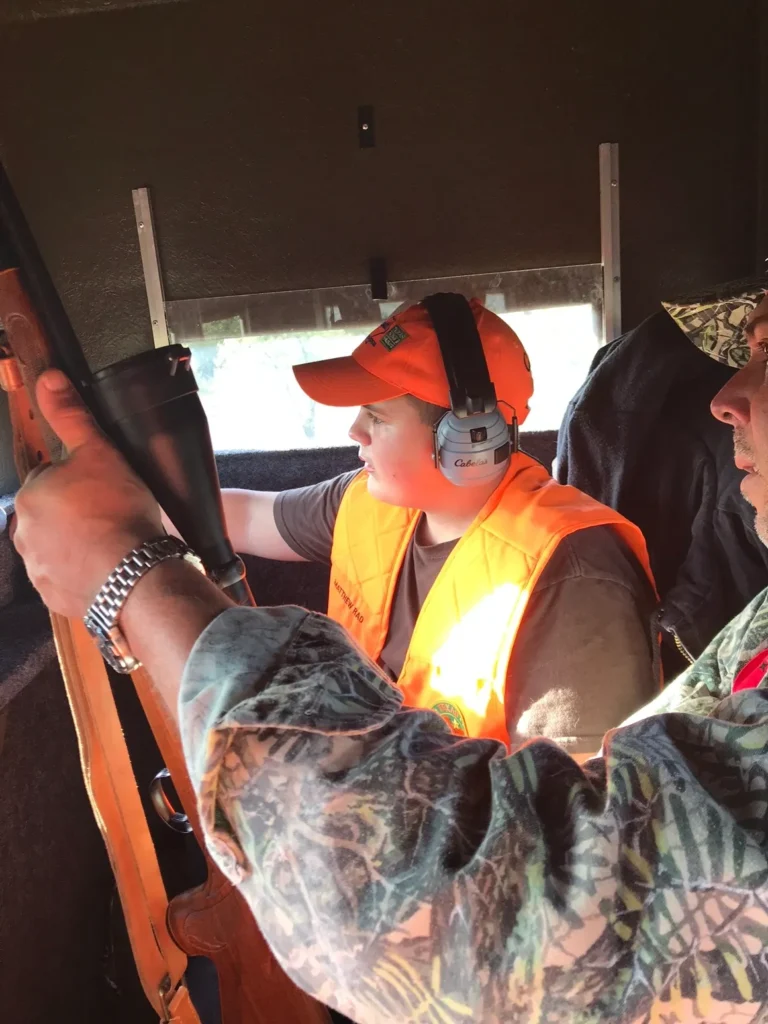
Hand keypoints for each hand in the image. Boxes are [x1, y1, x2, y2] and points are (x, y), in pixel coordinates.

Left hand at [12, 369, 162, 618]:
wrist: (134, 574)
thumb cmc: (119, 515)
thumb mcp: (100, 452)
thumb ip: (71, 416)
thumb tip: (50, 380)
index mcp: (31, 495)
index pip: (50, 479)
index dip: (79, 481)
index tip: (102, 489)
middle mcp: (24, 533)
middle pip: (50, 514)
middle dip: (74, 513)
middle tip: (109, 515)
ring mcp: (37, 566)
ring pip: (55, 546)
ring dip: (76, 543)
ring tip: (111, 543)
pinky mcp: (52, 593)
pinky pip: (63, 577)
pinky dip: (80, 572)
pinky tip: (106, 566)